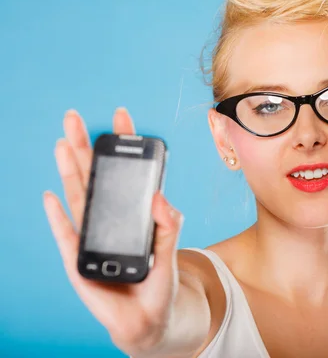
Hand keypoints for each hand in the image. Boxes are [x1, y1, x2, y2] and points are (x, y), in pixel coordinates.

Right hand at [43, 107, 183, 354]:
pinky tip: (51, 195)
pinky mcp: (79, 259)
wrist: (147, 317)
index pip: (126, 173)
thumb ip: (168, 223)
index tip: (120, 117)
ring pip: (78, 197)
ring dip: (69, 170)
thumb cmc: (159, 281)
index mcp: (133, 212)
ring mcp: (92, 236)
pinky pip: (66, 234)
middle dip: (86, 147)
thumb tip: (161, 197)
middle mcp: (110, 218)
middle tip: (76, 117)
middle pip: (95, 176)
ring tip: (63, 142)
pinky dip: (57, 216)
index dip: (122, 146)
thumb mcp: (170, 250)